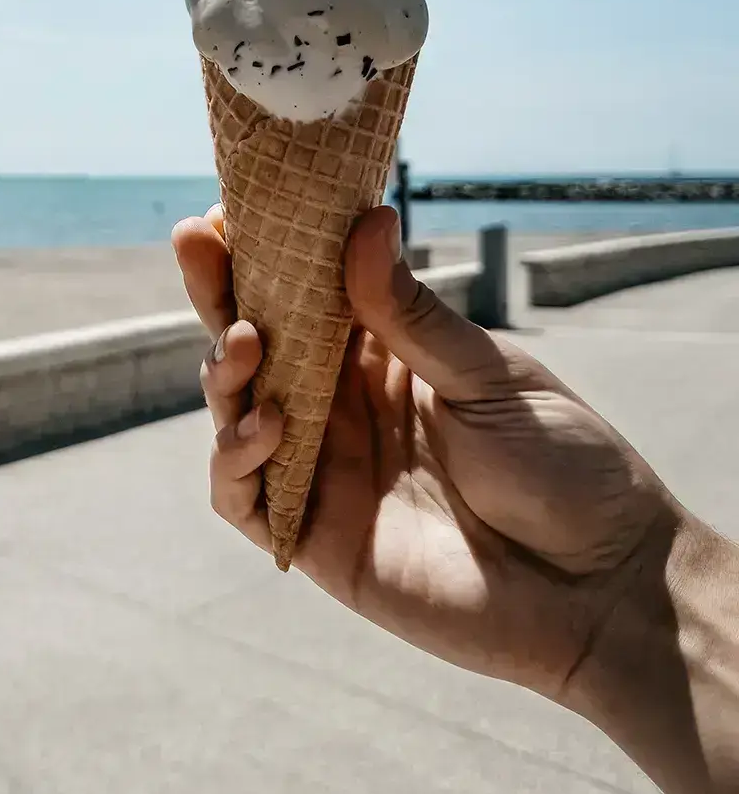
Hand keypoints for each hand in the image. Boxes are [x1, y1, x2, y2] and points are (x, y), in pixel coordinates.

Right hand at [172, 204, 682, 704]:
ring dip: (223, 371)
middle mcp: (342, 405)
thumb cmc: (562, 468)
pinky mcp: (314, 535)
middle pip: (255, 340)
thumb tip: (368, 218)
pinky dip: (234, 458)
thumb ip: (411, 314)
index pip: (305, 290)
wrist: (597, 585)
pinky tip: (267, 425)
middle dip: (219, 291)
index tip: (232, 208)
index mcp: (385, 354)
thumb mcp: (489, 377)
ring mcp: (323, 469)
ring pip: (236, 410)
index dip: (263, 250)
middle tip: (197, 244)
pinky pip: (242, 496)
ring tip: (247, 343)